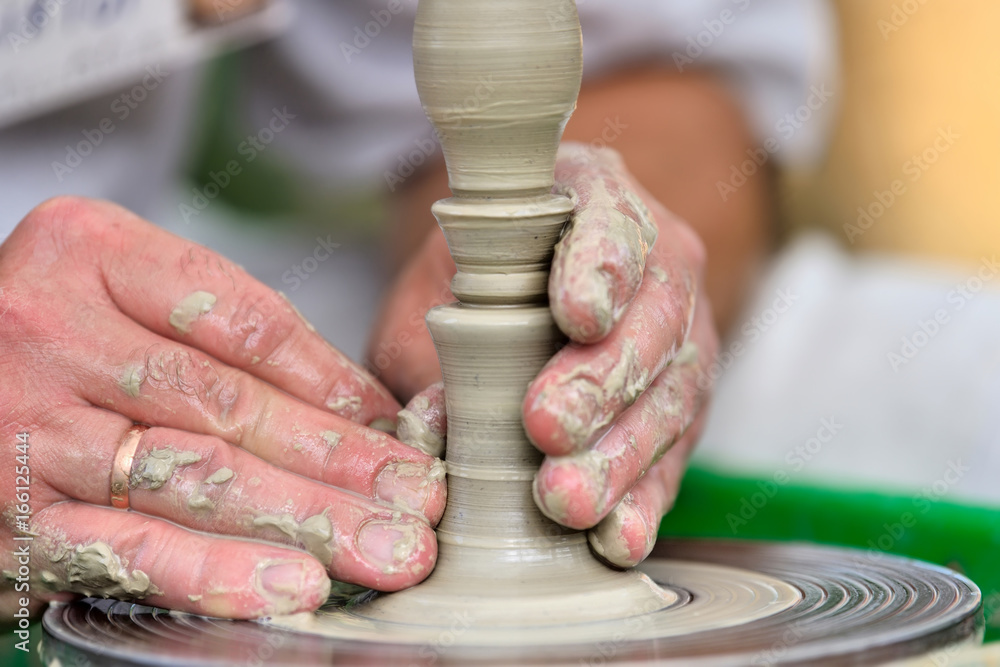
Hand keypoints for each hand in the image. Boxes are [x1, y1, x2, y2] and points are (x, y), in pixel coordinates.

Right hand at [0, 197, 444, 619]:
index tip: (395, 427)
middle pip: (231, 403)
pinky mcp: (15, 514)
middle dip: (339, 460)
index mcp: (92, 251)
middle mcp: (53, 329)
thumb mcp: (123, 293)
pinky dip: (216, 572)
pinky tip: (292, 584)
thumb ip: (225, 336)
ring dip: (304, 518)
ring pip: (194, 475)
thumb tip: (359, 409)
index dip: (335, 382)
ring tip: (385, 549)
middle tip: (418, 499)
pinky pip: (129, 546)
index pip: (246, 321)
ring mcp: (27, 423)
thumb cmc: (47, 333)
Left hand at [369, 144, 717, 567]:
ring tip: (566, 500)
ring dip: (619, 454)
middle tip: (548, 427)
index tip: (577, 314)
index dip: (600, 267)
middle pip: (650, 321)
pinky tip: (617, 537)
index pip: (613, 223)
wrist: (523, 280)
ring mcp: (680, 338)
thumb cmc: (472, 273)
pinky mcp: (682, 407)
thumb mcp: (437, 285)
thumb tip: (433, 426)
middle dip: (600, 380)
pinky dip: (643, 500)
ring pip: (670, 396)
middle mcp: (656, 264)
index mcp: (595, 199)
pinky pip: (674, 455)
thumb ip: (431, 342)